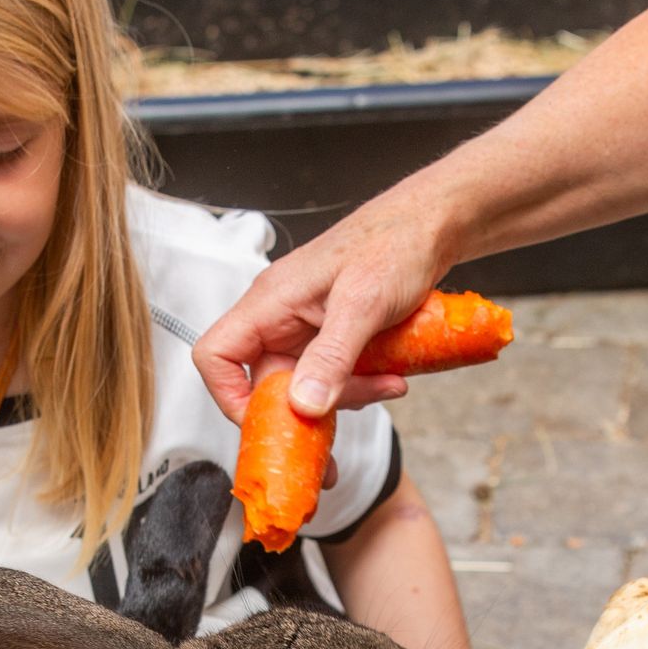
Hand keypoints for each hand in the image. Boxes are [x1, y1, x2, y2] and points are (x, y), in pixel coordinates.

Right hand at [192, 188, 455, 423]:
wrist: (430, 225)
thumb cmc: (395, 241)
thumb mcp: (364, 303)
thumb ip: (332, 356)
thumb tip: (303, 404)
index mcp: (271, 301)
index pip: (217, 357)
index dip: (230, 397)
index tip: (268, 423)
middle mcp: (280, 317)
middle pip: (268, 385)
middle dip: (308, 410)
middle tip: (348, 415)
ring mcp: (305, 328)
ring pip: (304, 387)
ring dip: (343, 399)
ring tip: (386, 386)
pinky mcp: (330, 336)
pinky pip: (330, 377)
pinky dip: (357, 387)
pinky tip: (389, 379)